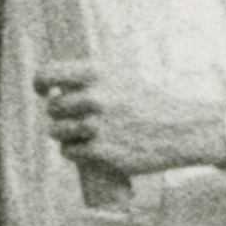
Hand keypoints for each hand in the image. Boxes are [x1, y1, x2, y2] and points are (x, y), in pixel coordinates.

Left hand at [35, 65, 217, 178]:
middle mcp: (95, 97)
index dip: (40, 84)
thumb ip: (93, 83)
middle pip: (52, 109)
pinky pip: (69, 152)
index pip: (48, 74)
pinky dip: (76, 152)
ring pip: (57, 132)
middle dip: (60, 115)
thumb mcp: (125, 80)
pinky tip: (92, 149)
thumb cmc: (153, 104)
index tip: (43, 91)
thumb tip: (56, 92)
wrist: (185, 130)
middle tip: (78, 118)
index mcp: (99, 73)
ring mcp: (97, 126)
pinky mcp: (101, 152)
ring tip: (86, 134)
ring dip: (66, 135)